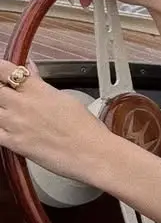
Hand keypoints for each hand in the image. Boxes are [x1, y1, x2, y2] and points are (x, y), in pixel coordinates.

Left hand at [0, 59, 112, 183]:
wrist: (90, 153)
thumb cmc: (84, 128)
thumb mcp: (65, 98)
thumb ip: (41, 83)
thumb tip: (31, 70)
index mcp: (37, 90)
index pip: (5, 70)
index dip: (0, 70)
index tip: (2, 74)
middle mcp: (22, 104)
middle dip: (0, 91)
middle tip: (7, 96)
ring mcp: (15, 124)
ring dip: (0, 108)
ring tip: (11, 113)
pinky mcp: (14, 143)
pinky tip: (7, 128)